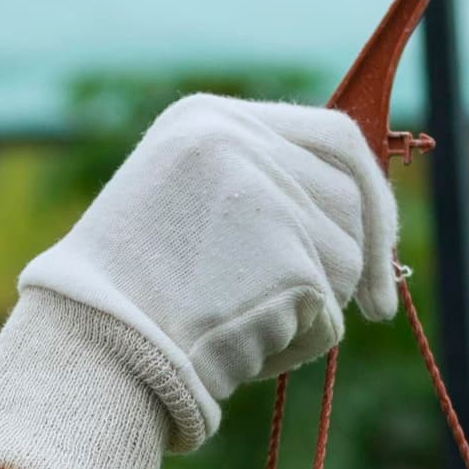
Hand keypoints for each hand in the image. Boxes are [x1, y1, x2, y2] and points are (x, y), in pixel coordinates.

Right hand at [0, 97, 402, 468]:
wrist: (85, 350)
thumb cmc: (124, 296)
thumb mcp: (179, 204)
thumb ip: (256, 188)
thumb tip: (355, 214)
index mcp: (208, 119)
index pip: (335, 136)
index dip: (373, 196)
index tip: (382, 247)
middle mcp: (240, 142)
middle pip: (350, 199)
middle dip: (362, 260)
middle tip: (370, 307)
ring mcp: (266, 198)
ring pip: (345, 261)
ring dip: (312, 309)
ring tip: (237, 323)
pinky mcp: (286, 260)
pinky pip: (327, 317)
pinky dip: (294, 347)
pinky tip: (236, 348)